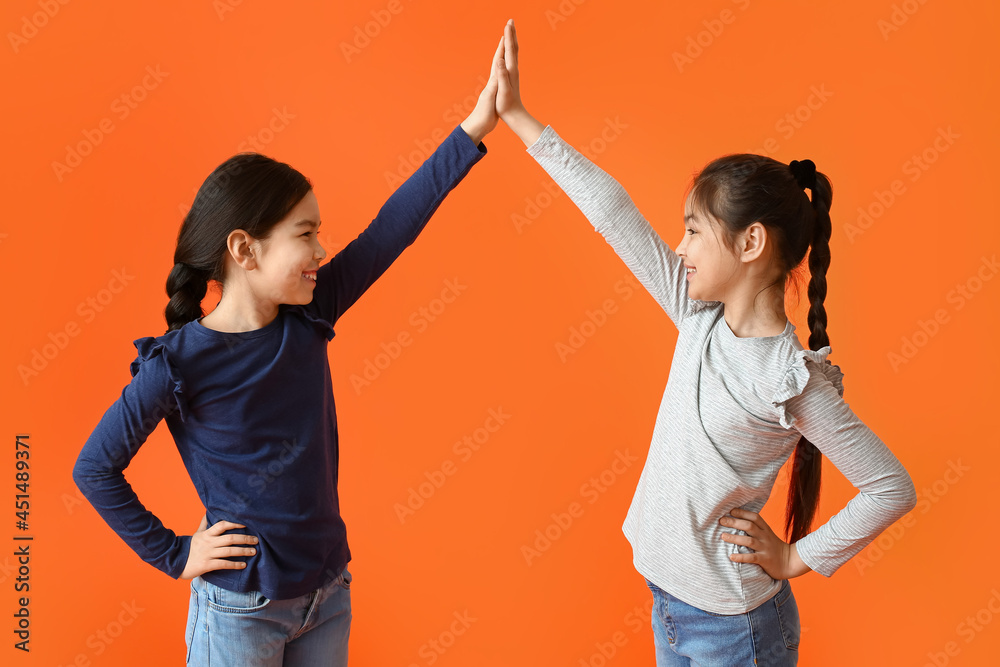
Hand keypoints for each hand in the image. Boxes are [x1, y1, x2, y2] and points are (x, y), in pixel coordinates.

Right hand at [180, 514, 257, 579]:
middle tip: (256, 540)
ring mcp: (208, 554)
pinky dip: (234, 565)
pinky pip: (223, 564)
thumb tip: (208, 512)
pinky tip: (243, 565)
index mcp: (207, 534)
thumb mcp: (197, 534)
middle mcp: (208, 543)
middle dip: (245, 539)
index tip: (246, 524)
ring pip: (229, 551)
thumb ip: (205, 524)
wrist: (174, 561)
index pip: (222, 525)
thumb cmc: (188, 547)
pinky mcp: (206, 565)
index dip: (234, 523)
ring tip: (254, 552)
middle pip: (230, 538)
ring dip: (243, 551)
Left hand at [459, 33, 502, 145]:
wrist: (478, 127)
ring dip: (504, 56)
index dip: (502, 46)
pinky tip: (505, 70)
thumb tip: (498, 69)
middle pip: (498, 59)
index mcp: (493, 81)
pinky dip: (504, 70)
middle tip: (507, 32)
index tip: (507, 31)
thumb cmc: (483, 115)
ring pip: (500, 67)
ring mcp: (494, 87)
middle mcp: (492, 81)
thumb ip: (495, 83)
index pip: (498, 59)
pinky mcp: (496, 94)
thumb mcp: (490, 98)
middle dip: (503, 46)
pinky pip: (502, 77)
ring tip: (507, 47)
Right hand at [495, 19, 543, 146]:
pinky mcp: (511, 77)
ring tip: (509, 32)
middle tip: (510, 21)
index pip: (509, 50)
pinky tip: (508, 51)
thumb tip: (500, 61)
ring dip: (511, 40)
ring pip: (513, 53)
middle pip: (513, 48)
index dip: (508, 36)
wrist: (515, 115)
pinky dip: (509, 51)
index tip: (507, 24)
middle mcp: (513, 70)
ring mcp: (513, 73)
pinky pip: (511, 60)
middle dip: (511, 34)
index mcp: (511, 71)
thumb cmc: (507, 105)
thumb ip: (502, 75)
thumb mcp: (503, 90)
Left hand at [719, 508, 811, 579]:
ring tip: (722, 536)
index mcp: (765, 529)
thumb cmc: (774, 547)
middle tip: (721, 521)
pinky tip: (731, 557)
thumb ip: (756, 529)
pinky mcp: (765, 560)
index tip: (730, 510)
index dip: (742, 512)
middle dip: (734, 522)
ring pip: (749, 541)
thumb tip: (736, 521)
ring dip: (734, 538)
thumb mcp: (767, 535)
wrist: (790, 562)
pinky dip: (741, 557)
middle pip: (749, 526)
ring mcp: (765, 548)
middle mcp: (765, 537)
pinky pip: (752, 558)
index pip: (754, 517)